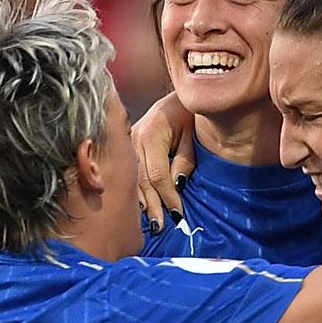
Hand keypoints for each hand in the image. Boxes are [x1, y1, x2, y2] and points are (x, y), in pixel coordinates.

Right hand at [133, 96, 197, 230]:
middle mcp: (135, 138)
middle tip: (160, 227)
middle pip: (142, 180)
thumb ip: (184, 160)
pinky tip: (141, 205)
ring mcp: (128, 141)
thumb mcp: (193, 135)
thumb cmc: (190, 114)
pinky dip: (137, 190)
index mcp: (152, 134)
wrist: (178, 95)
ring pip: (133, 178)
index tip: (178, 215)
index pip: (157, 175)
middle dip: (153, 205)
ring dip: (142, 201)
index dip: (167, 197)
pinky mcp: (128, 145)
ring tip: (151, 221)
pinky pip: (131, 172)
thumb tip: (176, 186)